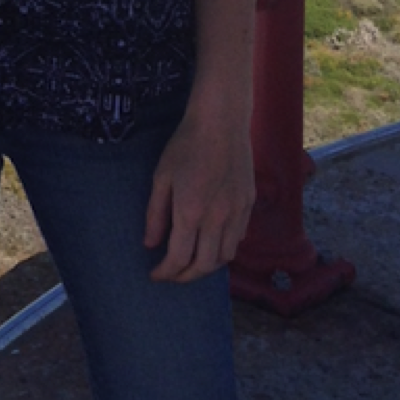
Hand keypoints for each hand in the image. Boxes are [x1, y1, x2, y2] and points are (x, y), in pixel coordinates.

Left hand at [143, 90, 254, 283]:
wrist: (221, 123)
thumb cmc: (185, 146)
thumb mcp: (161, 178)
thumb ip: (156, 214)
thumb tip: (151, 244)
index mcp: (191, 213)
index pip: (179, 258)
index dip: (166, 273)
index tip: (155, 275)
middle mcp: (217, 219)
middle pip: (205, 265)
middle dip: (186, 276)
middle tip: (173, 275)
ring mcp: (237, 212)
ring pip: (226, 256)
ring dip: (208, 266)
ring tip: (192, 262)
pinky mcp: (249, 204)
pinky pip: (239, 238)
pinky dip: (224, 248)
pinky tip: (212, 243)